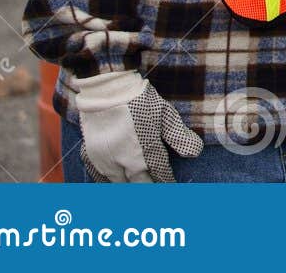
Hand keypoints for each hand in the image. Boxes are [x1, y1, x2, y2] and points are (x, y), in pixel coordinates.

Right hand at [71, 70, 203, 181]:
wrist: (106, 89)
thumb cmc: (140, 100)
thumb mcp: (166, 115)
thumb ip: (180, 137)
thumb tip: (195, 153)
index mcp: (147, 153)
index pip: (161, 177)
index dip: (168, 185)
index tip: (173, 190)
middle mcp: (125, 162)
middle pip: (140, 187)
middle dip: (150, 191)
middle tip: (158, 197)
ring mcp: (106, 162)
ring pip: (119, 187)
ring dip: (129, 191)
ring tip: (137, 193)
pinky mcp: (90, 157)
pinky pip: (98, 179)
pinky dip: (107, 186)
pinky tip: (114, 186)